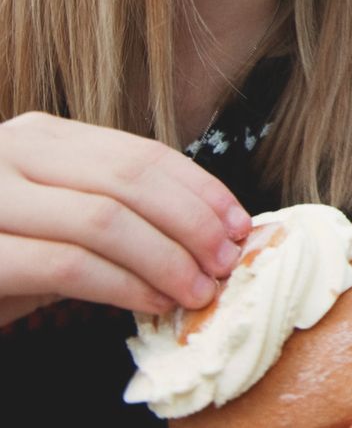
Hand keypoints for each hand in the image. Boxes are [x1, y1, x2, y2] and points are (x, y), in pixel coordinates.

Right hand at [0, 112, 250, 325]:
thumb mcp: (56, 222)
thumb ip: (115, 214)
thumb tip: (209, 232)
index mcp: (40, 137)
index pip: (140, 153)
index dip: (199, 189)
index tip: (240, 224)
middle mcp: (9, 152)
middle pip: (129, 180)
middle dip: (191, 223)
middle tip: (227, 262)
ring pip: (104, 219)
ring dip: (165, 259)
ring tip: (197, 289)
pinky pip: (66, 264)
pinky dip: (121, 285)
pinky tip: (151, 302)